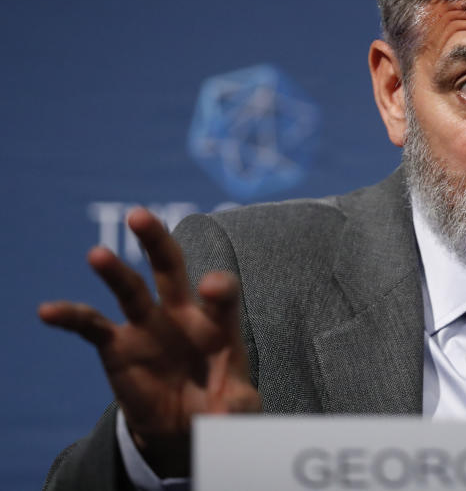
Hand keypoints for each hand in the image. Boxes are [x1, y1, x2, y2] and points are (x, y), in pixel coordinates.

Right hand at [38, 208, 260, 476]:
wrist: (186, 427)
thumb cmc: (220, 407)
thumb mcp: (238, 412)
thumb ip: (239, 407)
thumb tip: (232, 409)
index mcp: (219, 324)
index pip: (222, 294)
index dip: (219, 287)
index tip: (211, 286)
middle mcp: (182, 315)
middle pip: (170, 268)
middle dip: (157, 241)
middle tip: (139, 216)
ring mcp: (148, 327)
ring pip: (129, 290)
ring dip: (113, 272)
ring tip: (96, 254)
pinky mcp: (118, 345)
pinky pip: (91, 327)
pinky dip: (71, 317)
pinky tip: (48, 311)